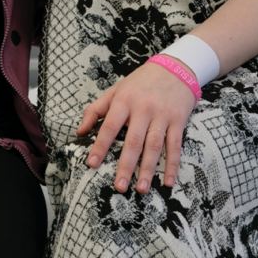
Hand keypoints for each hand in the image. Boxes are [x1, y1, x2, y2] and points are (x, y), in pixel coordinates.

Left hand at [76, 62, 196, 193]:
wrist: (175, 68)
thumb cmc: (140, 82)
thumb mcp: (115, 90)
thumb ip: (96, 110)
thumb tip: (79, 132)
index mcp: (124, 101)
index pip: (109, 126)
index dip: (100, 145)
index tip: (92, 164)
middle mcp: (143, 109)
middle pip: (133, 141)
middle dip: (126, 165)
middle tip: (118, 186)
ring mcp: (162, 116)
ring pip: (154, 146)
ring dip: (148, 169)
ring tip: (141, 189)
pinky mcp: (178, 121)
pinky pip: (175, 146)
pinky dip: (172, 165)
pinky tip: (168, 182)